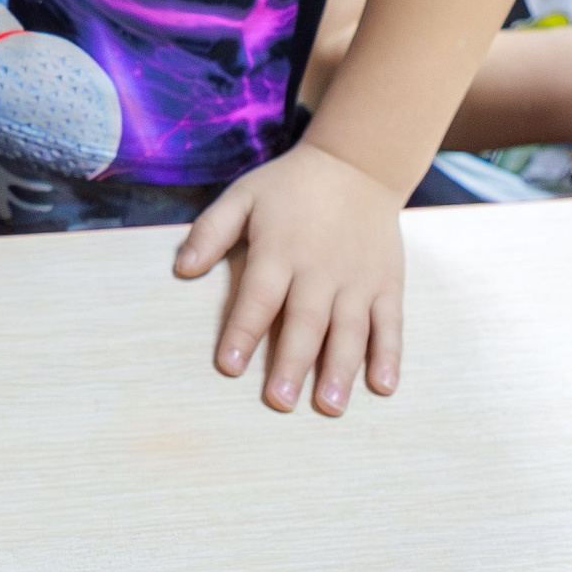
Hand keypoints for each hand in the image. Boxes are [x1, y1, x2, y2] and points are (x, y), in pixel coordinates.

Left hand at [174, 140, 404, 415]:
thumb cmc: (290, 187)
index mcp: (279, 250)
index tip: (228, 367)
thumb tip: (181, 269)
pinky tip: (382, 386)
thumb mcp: (242, 196)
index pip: (258, 298)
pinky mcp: (388, 283)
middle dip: (292, 364)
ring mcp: (358, 279)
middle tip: (280, 402)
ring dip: (340, 370)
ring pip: (349, 330)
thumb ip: (210, 232)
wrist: (357, 165)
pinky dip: (388, 354)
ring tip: (330, 406)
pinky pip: (390, 324)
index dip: (243, 332)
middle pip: (305, 322)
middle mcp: (320, 269)